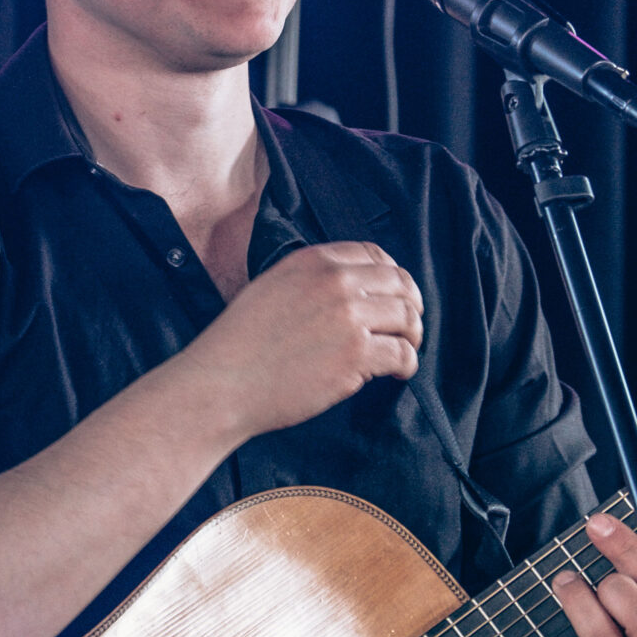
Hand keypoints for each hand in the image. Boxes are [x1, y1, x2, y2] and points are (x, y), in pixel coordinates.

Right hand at [174, 241, 421, 441]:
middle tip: (409, 326)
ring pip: (407, 318)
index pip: (375, 255)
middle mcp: (335, 282)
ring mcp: (348, 317)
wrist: (223, 382)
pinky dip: (407, 365)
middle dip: (411, 306)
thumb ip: (311, 280)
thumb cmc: (240, 343)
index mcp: (313, 261)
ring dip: (412, 336)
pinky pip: (402, 354)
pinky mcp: (355, 354)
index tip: (395, 295)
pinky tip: (397, 373)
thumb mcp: (271, 287)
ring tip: (405, 351)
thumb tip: (351, 290)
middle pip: (399, 284)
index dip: (393, 275)